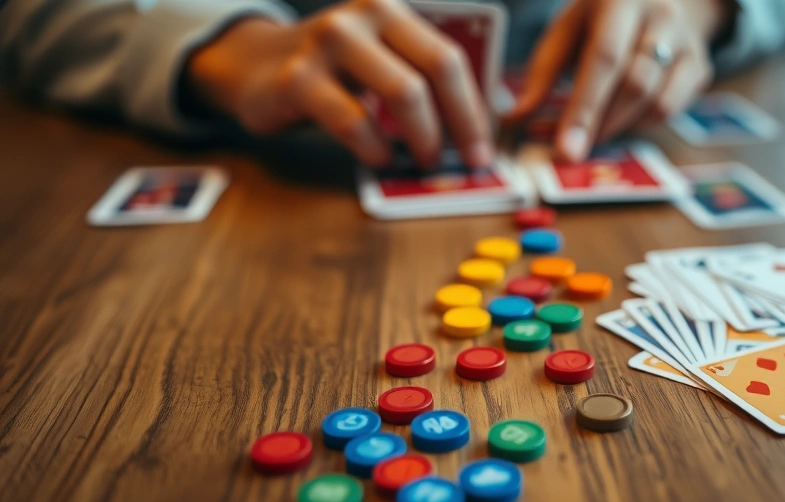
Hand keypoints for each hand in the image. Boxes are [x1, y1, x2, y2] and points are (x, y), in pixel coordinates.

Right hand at [186, 0, 493, 168]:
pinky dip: (375, 150)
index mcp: (392, 9)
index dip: (473, 108)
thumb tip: (487, 120)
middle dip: (458, 125)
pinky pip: (354, 122)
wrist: (256, 64)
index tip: (483, 148)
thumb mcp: (382, 59)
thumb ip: (425, 78)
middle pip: (434, 72)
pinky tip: (380, 159)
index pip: (449, 57)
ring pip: (402, 93)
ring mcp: (328, 43)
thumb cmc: (335, 70)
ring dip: (422, 138)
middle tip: (464, 162)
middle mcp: (363, 16)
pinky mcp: (298, 79)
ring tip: (424, 161)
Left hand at [504, 0, 726, 161]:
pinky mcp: (699, 65)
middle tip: (572, 153)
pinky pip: (671, 109)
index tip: (564, 150)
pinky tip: (620, 121)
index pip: (604, 58)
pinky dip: (641, 124)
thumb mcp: (568, 30)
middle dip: (600, 125)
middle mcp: (660, 15)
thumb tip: (513, 120)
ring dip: (619, 128)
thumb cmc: (603, 17)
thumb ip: (543, 73)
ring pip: (656, 101)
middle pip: (634, 83)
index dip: (584, 108)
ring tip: (592, 136)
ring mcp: (686, 41)